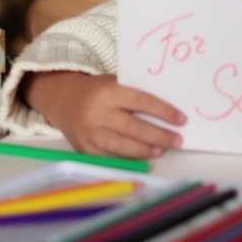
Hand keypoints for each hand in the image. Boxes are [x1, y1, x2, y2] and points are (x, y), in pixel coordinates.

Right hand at [23, 72, 185, 159]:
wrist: (61, 100)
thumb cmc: (94, 90)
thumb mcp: (112, 83)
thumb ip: (133, 93)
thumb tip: (164, 109)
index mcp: (107, 92)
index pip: (141, 102)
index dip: (163, 111)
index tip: (181, 119)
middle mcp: (97, 113)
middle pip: (134, 128)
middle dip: (159, 135)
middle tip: (178, 140)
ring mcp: (89, 133)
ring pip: (122, 146)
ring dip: (145, 150)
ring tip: (162, 150)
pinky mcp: (84, 149)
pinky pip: (110, 157)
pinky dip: (128, 159)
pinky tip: (142, 157)